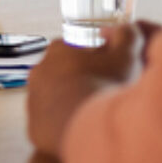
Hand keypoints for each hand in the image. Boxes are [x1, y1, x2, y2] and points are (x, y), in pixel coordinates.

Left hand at [26, 22, 143, 154]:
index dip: (97, 62)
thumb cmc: (105, 87)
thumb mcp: (125, 57)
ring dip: (74, 107)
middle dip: (83, 84)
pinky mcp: (35, 127)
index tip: (111, 74)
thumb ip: (127, 37)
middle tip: (105, 98)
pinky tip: (85, 135)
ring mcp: (34, 99)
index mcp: (59, 49)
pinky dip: (66, 130)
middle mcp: (40, 71)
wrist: (86, 129)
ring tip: (96, 119)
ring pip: (57, 101)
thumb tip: (127, 28)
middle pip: (65, 75)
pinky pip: (52, 128)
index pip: (78, 51)